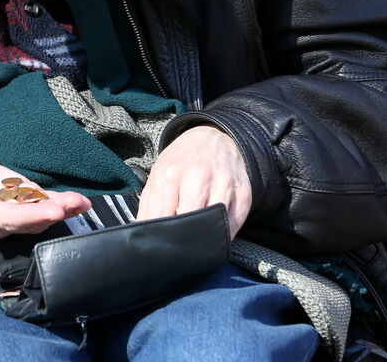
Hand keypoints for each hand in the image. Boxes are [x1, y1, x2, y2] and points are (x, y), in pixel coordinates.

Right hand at [0, 151, 91, 237]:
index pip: (9, 219)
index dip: (31, 216)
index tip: (52, 211)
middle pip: (30, 221)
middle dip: (54, 213)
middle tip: (76, 205)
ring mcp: (10, 210)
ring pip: (39, 214)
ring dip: (63, 208)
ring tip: (83, 202)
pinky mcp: (17, 199)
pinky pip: (40, 203)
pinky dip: (61, 202)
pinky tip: (79, 201)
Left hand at [136, 125, 251, 236]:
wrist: (213, 138)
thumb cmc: (182, 162)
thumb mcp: (159, 175)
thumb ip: (149, 205)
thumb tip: (142, 233)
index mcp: (172, 174)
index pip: (164, 216)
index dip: (161, 235)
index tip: (160, 245)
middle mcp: (199, 177)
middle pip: (189, 220)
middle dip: (182, 238)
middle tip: (178, 247)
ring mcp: (223, 184)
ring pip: (213, 223)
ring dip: (205, 238)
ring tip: (197, 241)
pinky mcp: (243, 193)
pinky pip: (234, 224)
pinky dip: (224, 235)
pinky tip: (215, 233)